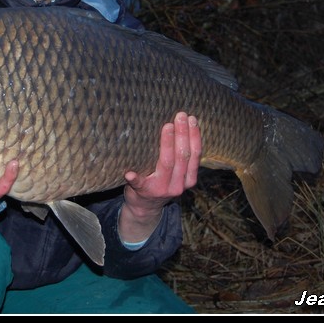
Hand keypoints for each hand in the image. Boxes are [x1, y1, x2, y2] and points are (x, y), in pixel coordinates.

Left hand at [119, 112, 201, 243]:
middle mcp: (177, 185)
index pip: (194, 155)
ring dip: (167, 143)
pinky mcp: (143, 191)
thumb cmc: (161, 182)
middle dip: (183, 134)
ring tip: (167, 126)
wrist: (145, 208)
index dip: (194, 136)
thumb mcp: (177, 174)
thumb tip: (185, 125)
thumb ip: (182, 158)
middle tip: (180, 115)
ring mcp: (160, 189)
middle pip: (182, 157)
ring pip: (167, 164)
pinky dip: (135, 178)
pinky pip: (139, 183)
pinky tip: (130, 172)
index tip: (191, 119)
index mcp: (188, 180)